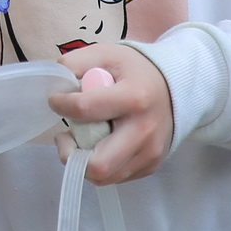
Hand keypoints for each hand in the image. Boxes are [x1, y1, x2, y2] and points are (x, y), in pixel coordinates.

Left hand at [46, 43, 172, 184]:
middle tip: (65, 135)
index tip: (56, 100)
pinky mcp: (152, 165)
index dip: (60, 104)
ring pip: (105, 176)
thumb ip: (75, 63)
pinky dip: (99, 166)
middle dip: (70, 152)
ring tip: (80, 139)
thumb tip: (57, 86)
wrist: (174, 88)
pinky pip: (116, 177)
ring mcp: (151, 153)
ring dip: (83, 161)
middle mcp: (145, 131)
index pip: (85, 109)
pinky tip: (98, 144)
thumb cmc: (134, 71)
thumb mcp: (105, 53)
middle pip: (99, 164)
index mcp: (134, 98)